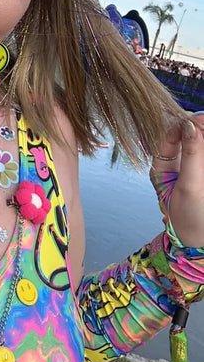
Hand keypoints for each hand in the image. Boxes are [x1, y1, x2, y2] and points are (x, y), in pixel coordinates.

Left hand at [150, 112, 203, 247]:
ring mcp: (193, 168)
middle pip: (189, 137)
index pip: (170, 136)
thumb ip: (192, 156)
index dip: (184, 124)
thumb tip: (190, 124)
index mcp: (162, 166)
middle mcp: (177, 163)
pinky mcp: (201, 174)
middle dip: (200, 129)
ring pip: (199, 145)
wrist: (202, 243)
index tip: (201, 118)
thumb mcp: (189, 186)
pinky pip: (203, 156)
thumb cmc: (189, 218)